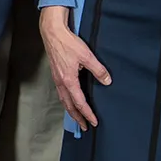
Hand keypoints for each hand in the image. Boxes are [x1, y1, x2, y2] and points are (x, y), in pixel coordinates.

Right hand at [39, 6, 106, 131]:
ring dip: (70, 111)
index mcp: (69, 81)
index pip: (79, 103)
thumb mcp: (87, 56)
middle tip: (84, 127)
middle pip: (69, 106)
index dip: (87, 114)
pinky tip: (69, 100)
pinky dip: (66, 102)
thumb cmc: (68, 43)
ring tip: (77, 118)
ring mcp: (57, 79)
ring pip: (63, 101)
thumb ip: (98, 70)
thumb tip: (107, 81)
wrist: (52, 33)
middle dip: (77, 117)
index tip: (93, 122)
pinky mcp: (55, 74)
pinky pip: (60, 93)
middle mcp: (61, 83)